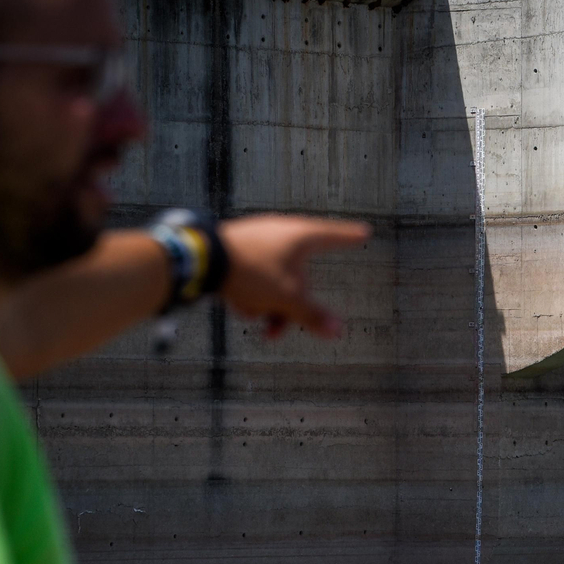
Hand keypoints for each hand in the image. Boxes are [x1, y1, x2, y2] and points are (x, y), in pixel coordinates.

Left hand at [218, 215, 369, 338]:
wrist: (199, 258)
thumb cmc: (250, 271)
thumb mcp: (286, 298)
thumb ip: (312, 315)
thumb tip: (338, 331)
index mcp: (301, 236)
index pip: (335, 236)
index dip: (350, 237)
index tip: (364, 232)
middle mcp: (281, 232)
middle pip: (300, 274)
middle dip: (291, 305)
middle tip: (279, 330)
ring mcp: (258, 238)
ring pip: (276, 277)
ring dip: (269, 302)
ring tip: (253, 316)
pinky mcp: (238, 247)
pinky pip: (255, 274)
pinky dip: (250, 292)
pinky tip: (237, 304)